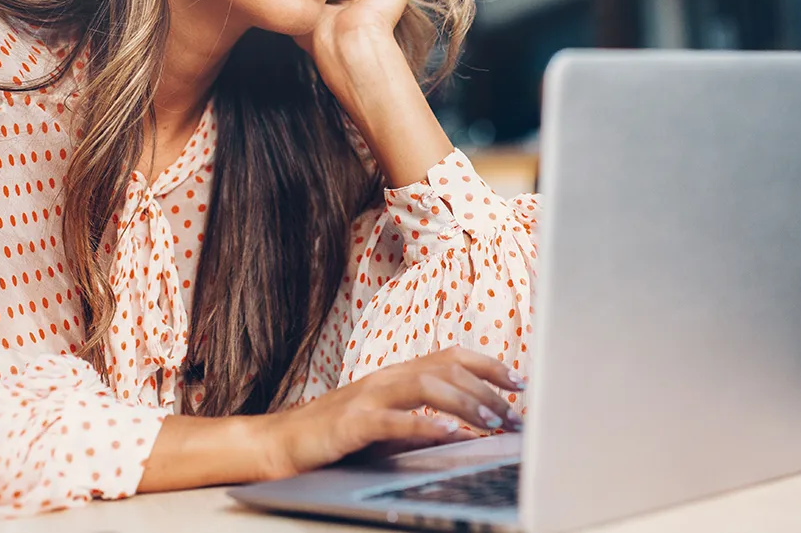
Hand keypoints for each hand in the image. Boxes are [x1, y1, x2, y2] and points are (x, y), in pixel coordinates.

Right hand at [255, 347, 525, 480]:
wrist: (282, 444)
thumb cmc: (337, 436)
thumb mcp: (388, 424)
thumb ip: (422, 420)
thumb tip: (466, 429)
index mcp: (397, 374)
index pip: (451, 356)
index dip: (488, 365)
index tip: (519, 382)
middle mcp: (386, 378)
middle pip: (446, 369)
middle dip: (486, 389)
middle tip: (513, 414)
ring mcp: (368, 397)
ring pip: (426, 386)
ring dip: (464, 402)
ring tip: (492, 421)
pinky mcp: (352, 422)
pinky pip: (394, 421)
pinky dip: (426, 425)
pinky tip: (450, 434)